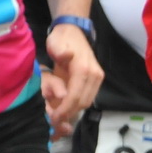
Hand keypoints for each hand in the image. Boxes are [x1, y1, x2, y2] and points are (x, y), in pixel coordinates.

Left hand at [43, 22, 103, 137]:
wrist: (73, 32)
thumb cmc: (61, 40)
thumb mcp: (56, 43)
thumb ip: (60, 52)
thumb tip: (66, 55)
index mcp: (84, 69)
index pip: (75, 96)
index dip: (65, 109)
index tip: (54, 118)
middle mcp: (94, 75)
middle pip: (83, 102)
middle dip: (69, 113)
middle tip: (54, 120)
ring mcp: (97, 78)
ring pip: (87, 102)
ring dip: (74, 110)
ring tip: (59, 115)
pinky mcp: (96, 81)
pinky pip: (88, 98)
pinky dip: (78, 105)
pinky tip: (66, 107)